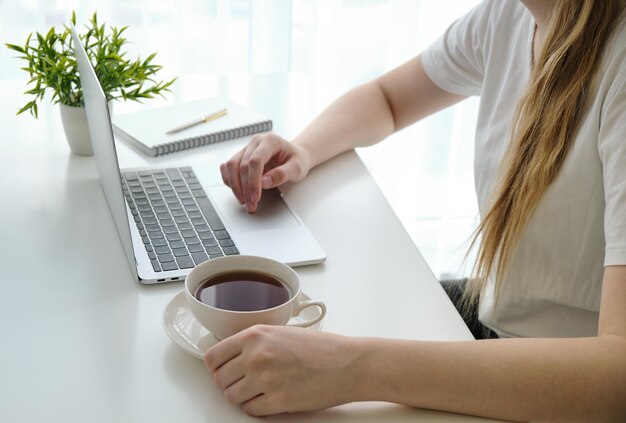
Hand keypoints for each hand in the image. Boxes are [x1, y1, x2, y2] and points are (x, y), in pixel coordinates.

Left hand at [204, 325, 362, 415]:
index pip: (214, 357)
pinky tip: (273, 396)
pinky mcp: (277, 401)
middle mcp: (256, 356)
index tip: (221, 369)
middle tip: (247, 380)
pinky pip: (250, 410)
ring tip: (264, 387)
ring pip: (232, 397)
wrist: (348, 364)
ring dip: (245, 395)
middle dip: (231, 382)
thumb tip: (231, 356)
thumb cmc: (321, 348)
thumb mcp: (281, 332)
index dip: (216, 366)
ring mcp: (266, 380)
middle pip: (220, 379)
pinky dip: (259, 407)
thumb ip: (254, 342)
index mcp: (255, 335)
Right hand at [220, 134, 311, 212]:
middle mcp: (256, 142)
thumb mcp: (297, 168)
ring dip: (235, 186)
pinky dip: (229, 180)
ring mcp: (246, 148)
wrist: (295, 155)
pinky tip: (238, 191)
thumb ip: (282, 174)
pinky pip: (228, 167)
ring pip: (231, 166)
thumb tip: (264, 182)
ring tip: (244, 201)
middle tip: (251, 204)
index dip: (253, 181)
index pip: (255, 161)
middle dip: (245, 189)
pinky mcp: (241, 156)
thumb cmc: (297, 160)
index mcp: (270, 141)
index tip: (255, 197)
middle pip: (242, 165)